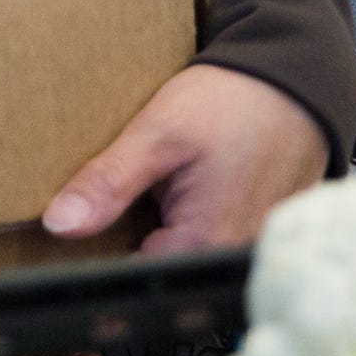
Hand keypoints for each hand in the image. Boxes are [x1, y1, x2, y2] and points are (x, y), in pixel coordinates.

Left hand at [42, 63, 327, 253]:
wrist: (296, 79)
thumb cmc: (235, 102)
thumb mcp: (159, 134)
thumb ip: (109, 183)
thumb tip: (59, 226)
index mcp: (202, 248)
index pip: (128, 276)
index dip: (97, 250)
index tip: (84, 221)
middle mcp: (229, 262)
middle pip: (156, 267)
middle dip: (130, 236)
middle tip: (128, 192)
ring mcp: (247, 251)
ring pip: (180, 252)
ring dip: (160, 225)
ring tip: (156, 186)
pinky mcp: (255, 234)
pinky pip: (206, 238)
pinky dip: (188, 217)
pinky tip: (180, 187)